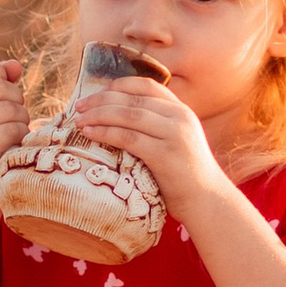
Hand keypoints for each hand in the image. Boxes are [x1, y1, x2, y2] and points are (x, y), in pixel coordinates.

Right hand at [0, 56, 27, 192]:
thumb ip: (0, 77)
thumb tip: (15, 66)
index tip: (2, 83)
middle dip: (15, 97)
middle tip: (12, 111)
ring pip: (10, 108)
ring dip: (21, 116)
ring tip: (13, 126)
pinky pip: (13, 129)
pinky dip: (21, 134)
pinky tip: (13, 141)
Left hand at [66, 75, 220, 219]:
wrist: (207, 200)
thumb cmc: (185, 175)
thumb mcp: (176, 141)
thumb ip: (157, 126)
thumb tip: (119, 118)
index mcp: (181, 110)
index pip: (147, 86)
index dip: (119, 86)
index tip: (97, 93)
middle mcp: (180, 117)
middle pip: (133, 99)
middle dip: (101, 100)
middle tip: (78, 106)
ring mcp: (174, 134)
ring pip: (128, 115)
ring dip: (99, 115)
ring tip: (79, 120)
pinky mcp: (165, 155)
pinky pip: (128, 138)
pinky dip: (105, 133)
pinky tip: (90, 133)